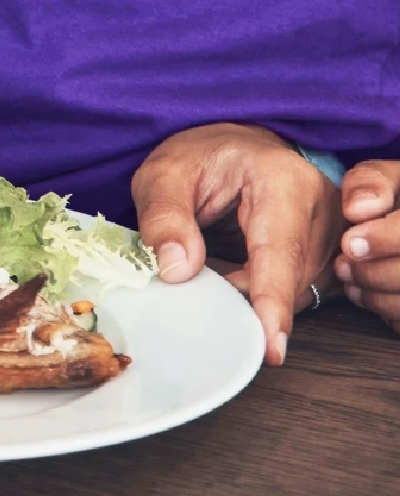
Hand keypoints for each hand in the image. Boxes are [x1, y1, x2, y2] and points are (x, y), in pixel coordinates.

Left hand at [132, 123, 344, 365]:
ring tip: (218, 265)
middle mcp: (320, 205)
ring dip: (253, 295)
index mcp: (281, 179)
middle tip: (202, 284)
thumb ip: (164, 217)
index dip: (272, 302)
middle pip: (290, 280)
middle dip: (244, 298)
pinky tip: (237, 274)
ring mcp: (331, 230)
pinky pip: (299, 291)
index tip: (272, 347)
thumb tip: (177, 270)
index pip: (280, 252)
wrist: (234, 148)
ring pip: (296, 292)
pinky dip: (263, 293)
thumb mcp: (164, 175)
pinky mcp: (329, 251)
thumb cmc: (201, 158)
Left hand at [335, 160, 399, 332]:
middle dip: (374, 273)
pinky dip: (391, 314)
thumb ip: (372, 182)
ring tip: (351, 284)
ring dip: (378, 298)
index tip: (349, 243)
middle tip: (342, 267)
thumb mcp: (393, 179)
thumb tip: (356, 209)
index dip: (383, 240)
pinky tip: (372, 298)